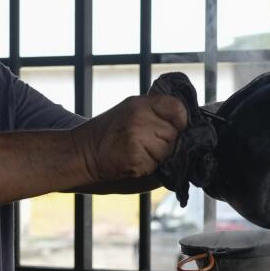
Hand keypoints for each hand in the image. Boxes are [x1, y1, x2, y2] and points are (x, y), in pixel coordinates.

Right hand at [71, 94, 186, 182]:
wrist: (83, 152)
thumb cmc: (110, 132)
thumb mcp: (131, 109)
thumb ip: (156, 111)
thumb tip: (186, 122)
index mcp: (141, 103)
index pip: (178, 109)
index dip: (179, 121)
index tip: (167, 127)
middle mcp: (140, 118)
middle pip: (175, 134)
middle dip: (166, 141)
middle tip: (144, 142)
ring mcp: (138, 138)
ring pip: (168, 151)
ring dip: (158, 156)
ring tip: (137, 150)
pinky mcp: (136, 158)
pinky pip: (158, 165)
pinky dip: (149, 166)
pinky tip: (133, 159)